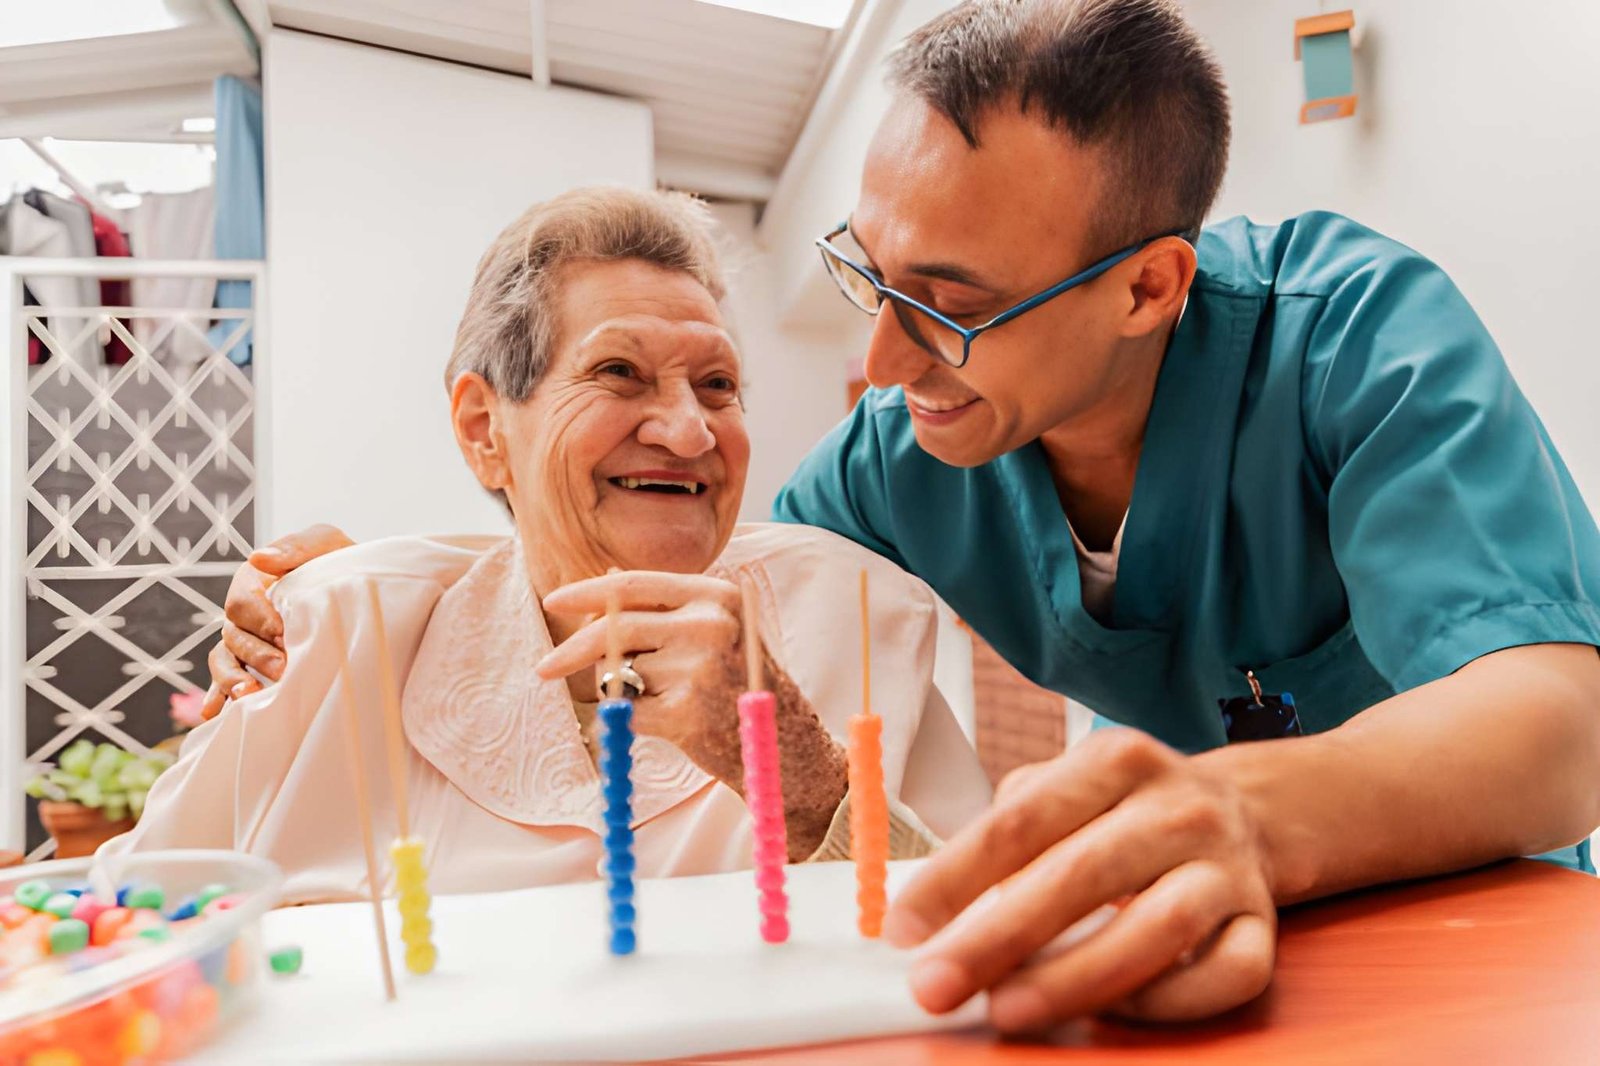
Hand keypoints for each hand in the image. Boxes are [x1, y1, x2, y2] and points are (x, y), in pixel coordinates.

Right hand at [200, 524, 353, 720]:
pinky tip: (214, 714)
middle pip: (233, 635)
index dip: (260, 619)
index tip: (284, 632)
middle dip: (257, 654)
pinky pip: (226, 679)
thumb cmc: (339, 561)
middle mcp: (244, 612)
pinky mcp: (253, 662)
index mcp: (254, 580)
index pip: (242, 601)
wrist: (361, 585)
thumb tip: (258, 558)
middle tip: (284, 669)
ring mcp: (245, 639)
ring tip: (249, 695)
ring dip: (232, 679)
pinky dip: (217, 696)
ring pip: (224, 659)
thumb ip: (296, 547)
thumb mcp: (326, 543)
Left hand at [536, 571, 747, 785]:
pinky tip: (672, 723)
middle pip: (615, 628)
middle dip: (573, 649)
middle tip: (544, 667)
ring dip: (624, 689)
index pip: (634, 585)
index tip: (553, 601)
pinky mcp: (685, 714)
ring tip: (667, 700)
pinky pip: (629, 711)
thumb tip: (603, 578)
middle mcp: (710, 625)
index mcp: (716, 595)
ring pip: (621, 672)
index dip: (587, 592)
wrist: (784, 746)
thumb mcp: (715, 630)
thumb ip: (663, 606)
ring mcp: (698, 669)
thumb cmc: (741, 683)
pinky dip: (635, 719)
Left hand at [882, 728, 1275, 1031]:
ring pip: (1160, 927)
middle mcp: (1179, 805)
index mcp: (1115, 760)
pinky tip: (1111, 1011)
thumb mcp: (1065, 791)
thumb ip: (1003, 839)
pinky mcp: (1265, 923)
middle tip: (935, 986)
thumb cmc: (1122, 813)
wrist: (1247, 811)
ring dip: (1077, 976)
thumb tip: (928, 917)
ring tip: (1008, 1009)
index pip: (1022, 820)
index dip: (955, 877)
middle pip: (1082, 872)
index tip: (904, 930)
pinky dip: (1168, 1000)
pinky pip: (1228, 973)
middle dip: (997, 937)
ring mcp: (1228, 865)